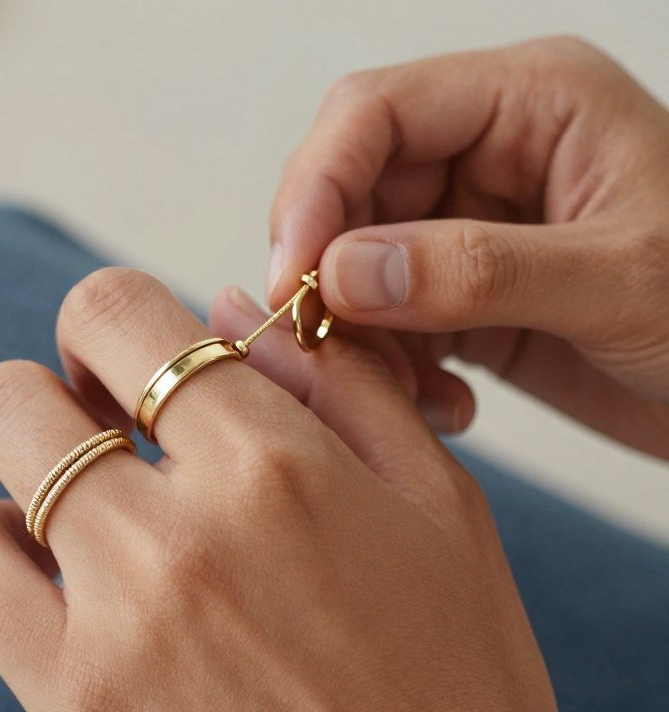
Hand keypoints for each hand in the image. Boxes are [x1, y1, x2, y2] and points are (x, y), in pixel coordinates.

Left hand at [0, 268, 569, 711]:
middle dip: (63, 386)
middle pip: (19, 392)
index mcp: (274, 463)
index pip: (113, 312)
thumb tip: (227, 302)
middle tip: (115, 423)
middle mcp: (178, 531)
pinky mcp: (74, 700)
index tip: (145, 362)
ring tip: (97, 507)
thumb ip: (336, 381)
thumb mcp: (438, 500)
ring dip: (30, 466)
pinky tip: (58, 571)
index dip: (115, 318)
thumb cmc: (455, 672)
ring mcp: (113, 621)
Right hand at [264, 36, 668, 457]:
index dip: (317, 186)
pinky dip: (392, 367)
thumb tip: (341, 274)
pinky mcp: (465, 291)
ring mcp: (472, 224)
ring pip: (357, 262)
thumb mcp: (620, 281)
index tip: (294, 275)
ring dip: (359, 333)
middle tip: (324, 342)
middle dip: (328, 270)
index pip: (376, 112)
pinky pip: (388, 319)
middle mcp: (490, 151)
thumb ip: (476, 270)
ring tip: (408, 390)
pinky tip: (445, 404)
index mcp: (531, 102)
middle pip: (351, 186)